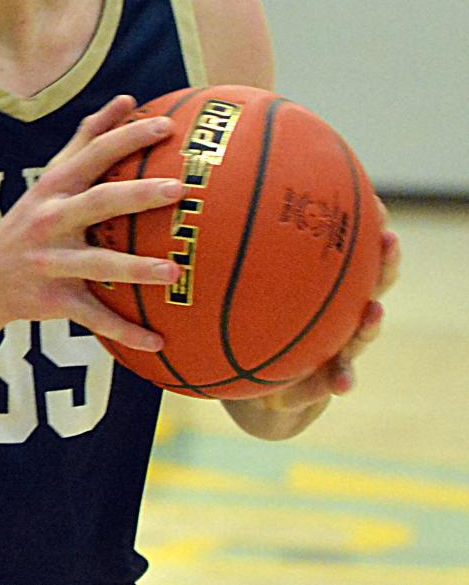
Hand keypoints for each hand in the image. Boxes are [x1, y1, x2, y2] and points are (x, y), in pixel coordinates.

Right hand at [0, 94, 183, 350]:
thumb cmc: (31, 220)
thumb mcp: (52, 178)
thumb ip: (87, 138)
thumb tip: (126, 100)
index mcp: (55, 187)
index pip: (93, 154)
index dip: (127, 137)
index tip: (167, 126)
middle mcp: (51, 220)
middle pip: (97, 202)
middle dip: (136, 195)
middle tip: (178, 189)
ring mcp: (51, 260)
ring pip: (96, 264)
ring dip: (134, 267)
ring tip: (174, 271)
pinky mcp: (54, 299)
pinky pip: (93, 317)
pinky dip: (124, 330)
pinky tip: (159, 340)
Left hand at [239, 201, 399, 414]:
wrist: (242, 386)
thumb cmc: (234, 327)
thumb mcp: (225, 289)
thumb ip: (224, 255)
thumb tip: (197, 198)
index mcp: (315, 287)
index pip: (346, 253)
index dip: (364, 228)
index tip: (374, 203)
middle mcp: (332, 316)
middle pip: (368, 285)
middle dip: (383, 263)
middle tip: (388, 239)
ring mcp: (332, 349)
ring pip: (359, 333)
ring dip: (369, 324)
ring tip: (373, 311)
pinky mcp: (320, 384)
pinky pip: (333, 382)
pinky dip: (340, 380)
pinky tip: (343, 382)